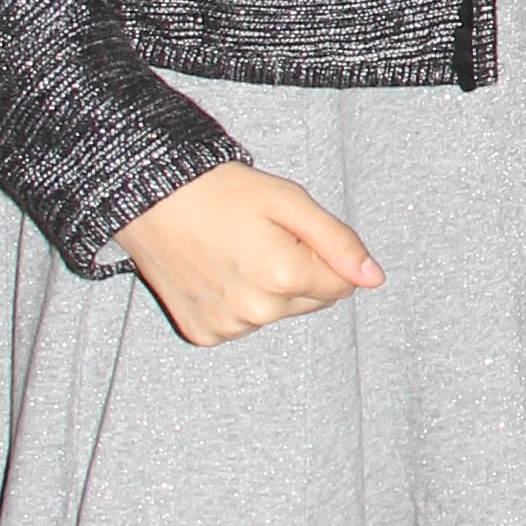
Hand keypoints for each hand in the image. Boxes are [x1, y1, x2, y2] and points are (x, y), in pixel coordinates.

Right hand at [118, 166, 382, 347]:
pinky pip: (240, 323)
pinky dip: (236, 302)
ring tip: (235, 251)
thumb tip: (374, 278)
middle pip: (310, 302)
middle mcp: (257, 311)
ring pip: (275, 314)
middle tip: (262, 237)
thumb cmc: (220, 191)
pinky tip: (217, 271)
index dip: (324, 255)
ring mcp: (227, 327)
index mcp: (285, 276)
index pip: (341, 286)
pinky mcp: (203, 333)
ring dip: (267, 290)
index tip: (292, 232)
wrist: (150, 197)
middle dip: (299, 273)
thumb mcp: (289, 201)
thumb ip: (338, 241)